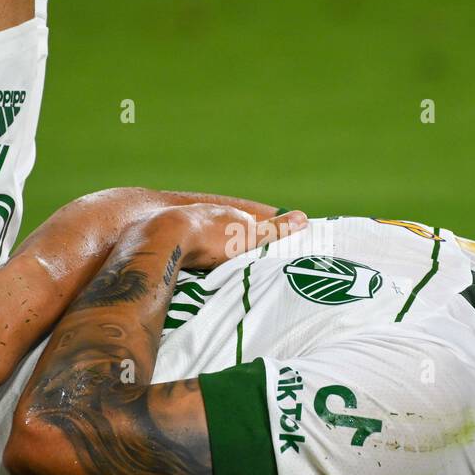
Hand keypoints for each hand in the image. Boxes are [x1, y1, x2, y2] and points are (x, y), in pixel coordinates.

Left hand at [164, 206, 306, 269]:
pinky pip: (185, 240)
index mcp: (232, 214)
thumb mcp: (251, 238)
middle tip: (235, 258)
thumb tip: (304, 217)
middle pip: (226, 226)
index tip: (258, 250)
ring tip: (212, 261)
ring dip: (209, 244)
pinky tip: (189, 258)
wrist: (171, 236)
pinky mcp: (172, 231)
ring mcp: (190, 220)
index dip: (255, 236)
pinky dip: (190, 248)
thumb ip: (275, 230)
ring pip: (204, 232)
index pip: (250, 223)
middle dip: (230, 240)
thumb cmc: (215, 240)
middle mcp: (212, 213)